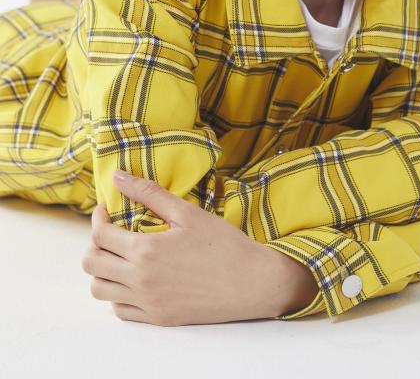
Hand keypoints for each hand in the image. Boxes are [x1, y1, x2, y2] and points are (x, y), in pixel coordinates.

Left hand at [81, 171, 298, 325]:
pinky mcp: (158, 319)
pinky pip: (120, 310)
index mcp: (145, 251)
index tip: (107, 209)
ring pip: (100, 290)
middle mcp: (140, 281)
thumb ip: (149, 193)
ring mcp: (148, 303)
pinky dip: (118, 293)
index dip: (98, 218)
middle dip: (95, 243)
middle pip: (91, 264)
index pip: (99, 235)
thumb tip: (118, 177)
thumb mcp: (187, 213)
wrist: (251, 283)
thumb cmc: (223, 244)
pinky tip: (135, 278)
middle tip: (111, 231)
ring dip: (103, 270)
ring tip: (121, 255)